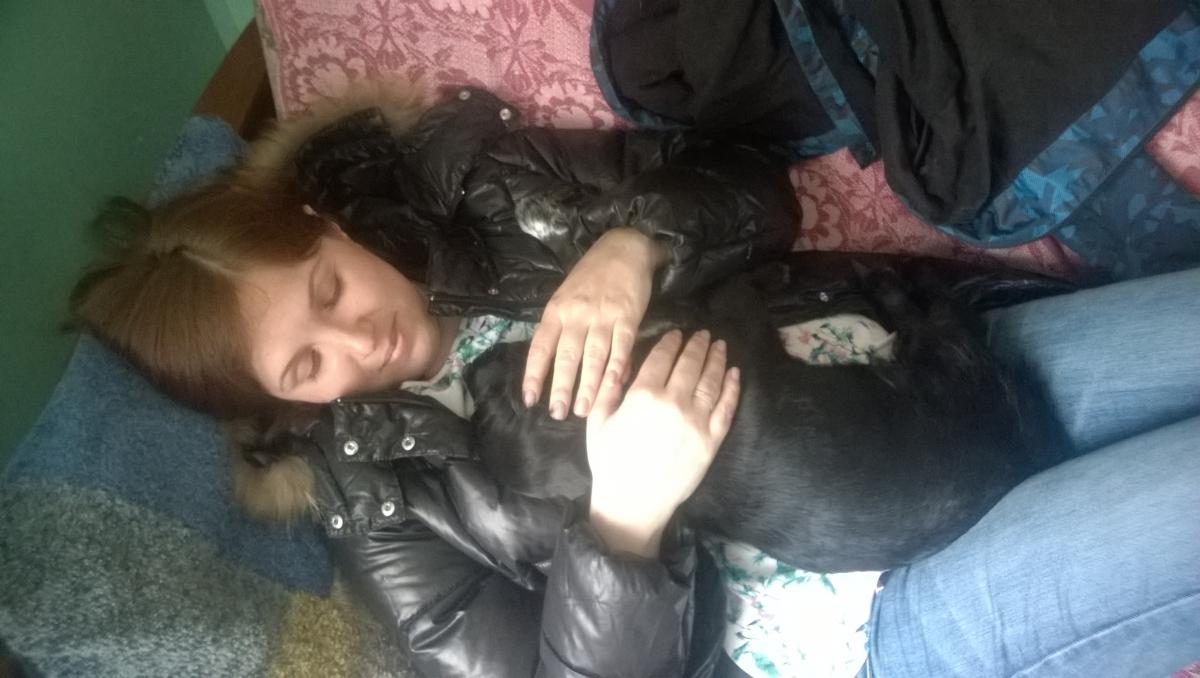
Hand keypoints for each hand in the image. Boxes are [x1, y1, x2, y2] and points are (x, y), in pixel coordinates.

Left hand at [523, 228, 667, 419]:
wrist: (624, 248)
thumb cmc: (593, 275)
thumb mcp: (567, 296)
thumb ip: (564, 328)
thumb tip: (560, 363)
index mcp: (557, 310)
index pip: (541, 347)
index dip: (534, 374)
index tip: (530, 399)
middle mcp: (576, 314)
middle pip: (566, 356)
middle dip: (562, 388)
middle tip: (559, 413)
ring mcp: (603, 315)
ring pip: (593, 356)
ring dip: (588, 385)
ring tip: (584, 410)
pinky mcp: (628, 315)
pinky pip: (621, 346)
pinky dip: (617, 367)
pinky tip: (614, 385)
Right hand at [585, 330, 740, 556]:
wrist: (633, 503)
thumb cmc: (610, 463)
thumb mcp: (597, 422)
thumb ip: (608, 389)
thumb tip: (621, 363)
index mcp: (643, 395)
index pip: (662, 358)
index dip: (671, 342)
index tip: (677, 334)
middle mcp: (673, 403)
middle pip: (690, 365)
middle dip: (698, 346)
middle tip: (704, 335)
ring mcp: (696, 422)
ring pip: (712, 382)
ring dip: (717, 360)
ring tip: (720, 347)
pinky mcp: (711, 441)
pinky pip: (726, 408)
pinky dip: (732, 388)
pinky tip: (734, 374)